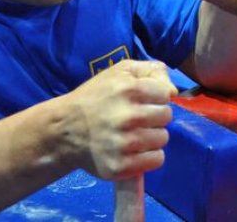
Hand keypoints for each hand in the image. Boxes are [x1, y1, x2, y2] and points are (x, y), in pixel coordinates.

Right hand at [60, 60, 176, 180]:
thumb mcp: (121, 71)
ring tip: (135, 133)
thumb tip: (173, 91)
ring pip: (163, 138)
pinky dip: (149, 155)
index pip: (166, 95)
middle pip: (166, 117)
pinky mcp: (120, 166)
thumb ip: (153, 71)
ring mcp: (124, 144)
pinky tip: (136, 149)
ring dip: (153, 136)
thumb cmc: (96, 96)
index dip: (156, 97)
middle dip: (155, 116)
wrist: (64, 130)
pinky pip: (156, 160)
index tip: (143, 100)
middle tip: (138, 118)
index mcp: (129, 90)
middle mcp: (128, 117)